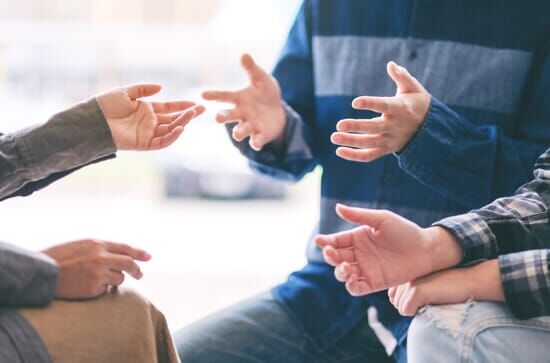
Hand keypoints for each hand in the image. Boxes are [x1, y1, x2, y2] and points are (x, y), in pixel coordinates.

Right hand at [43, 239, 150, 299]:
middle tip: (139, 274)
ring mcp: (98, 273)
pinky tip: (86, 286)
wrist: (42, 273)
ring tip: (94, 279)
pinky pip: (106, 289)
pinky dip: (101, 289)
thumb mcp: (80, 246)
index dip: (138, 253)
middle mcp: (101, 257)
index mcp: (97, 244)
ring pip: (119, 278)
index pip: (125, 248)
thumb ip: (100, 249)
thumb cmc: (59, 259)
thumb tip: (120, 256)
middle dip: (137, 270)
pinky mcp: (94, 288)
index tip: (148, 257)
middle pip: (129, 263)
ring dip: (113, 280)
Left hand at [97, 84, 204, 150]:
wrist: (93, 120)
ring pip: (170, 130)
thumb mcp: (126, 92)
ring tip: (192, 115)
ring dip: (182, 123)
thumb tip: (162, 88)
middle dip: (188, 114)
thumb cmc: (105, 105)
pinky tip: (180, 128)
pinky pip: (162, 142)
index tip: (195, 102)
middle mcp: (149, 122)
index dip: (181, 105)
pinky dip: (172, 137)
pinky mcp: (144, 144)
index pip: (169, 108)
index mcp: (146, 110)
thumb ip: (144, 89)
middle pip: (173, 119)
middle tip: (202, 109)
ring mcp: (148, 133)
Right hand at [203, 54, 285, 150]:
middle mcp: (241, 113)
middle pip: (228, 115)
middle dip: (222, 117)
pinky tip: (255, 143)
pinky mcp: (260, 135)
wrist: (277, 111)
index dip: (214, 95)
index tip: (203, 94)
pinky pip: (255, 141)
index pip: (224, 96)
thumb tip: (244, 55)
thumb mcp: (261, 79)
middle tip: (217, 118)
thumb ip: (252, 69)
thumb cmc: (265, 93)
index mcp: (238, 98)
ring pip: (240, 131)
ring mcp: (250, 125)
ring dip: (238, 132)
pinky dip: (255, 142)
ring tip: (237, 134)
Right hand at [315, 204, 462, 295]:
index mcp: (358, 238)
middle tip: (331, 254)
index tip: (319, 241)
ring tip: (345, 268)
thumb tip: (337, 207)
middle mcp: (358, 254)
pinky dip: (350, 286)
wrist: (426, 250)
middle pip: (336, 258)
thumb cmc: (405, 231)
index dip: (326, 242)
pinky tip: (352, 280)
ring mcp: (365, 269)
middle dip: (330, 257)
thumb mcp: (381, 219)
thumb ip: (359, 215)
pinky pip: (356, 288)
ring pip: (343, 274)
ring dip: (339, 272)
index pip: (336, 241)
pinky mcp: (374, 283)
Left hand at [331, 61, 430, 161]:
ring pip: (369, 143)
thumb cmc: (417, 103)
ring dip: (351, 141)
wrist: (430, 128)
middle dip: (356, 127)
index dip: (370, 104)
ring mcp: (390, 140)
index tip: (355, 102)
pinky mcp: (386, 150)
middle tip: (339, 124)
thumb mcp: (413, 88)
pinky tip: (339, 151)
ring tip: (334, 137)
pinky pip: (369, 155)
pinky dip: (354, 156)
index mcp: (401, 109)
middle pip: (374, 128)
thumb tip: (390, 64)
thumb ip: (402, 76)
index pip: (384, 106)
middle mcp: (394, 126)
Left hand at [388, 260, 503, 315]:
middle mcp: (406, 275)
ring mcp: (410, 282)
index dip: (406, 303)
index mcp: (407, 273)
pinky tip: (431, 304)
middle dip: (411, 307)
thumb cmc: (451, 287)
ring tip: (432, 301)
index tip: (423, 299)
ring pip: (400, 308)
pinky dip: (416, 313)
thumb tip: (399, 306)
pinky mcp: (417, 290)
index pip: (393, 296)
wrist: (470, 281)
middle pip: (396, 303)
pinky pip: (405, 310)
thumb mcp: (428, 286)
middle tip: (430, 300)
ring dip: (415, 311)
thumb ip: (412, 292)